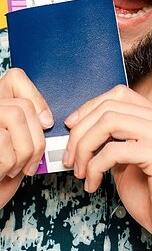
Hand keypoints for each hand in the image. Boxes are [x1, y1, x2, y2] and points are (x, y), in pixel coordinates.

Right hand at [0, 68, 52, 207]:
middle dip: (36, 138)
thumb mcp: (17, 149)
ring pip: (15, 117)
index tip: (47, 123)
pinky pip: (3, 141)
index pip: (15, 77)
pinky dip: (9, 163)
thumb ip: (27, 129)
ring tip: (15, 168)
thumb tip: (47, 120)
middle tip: (32, 162)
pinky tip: (2, 173)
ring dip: (25, 151)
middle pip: (22, 105)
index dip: (36, 98)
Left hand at [63, 85, 151, 250]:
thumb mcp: (131, 163)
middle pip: (111, 105)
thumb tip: (84, 132)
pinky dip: (94, 167)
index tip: (72, 127)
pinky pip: (114, 150)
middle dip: (81, 130)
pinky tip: (93, 183)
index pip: (121, 95)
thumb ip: (116, 142)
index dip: (91, 107)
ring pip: (109, 121)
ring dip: (84, 146)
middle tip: (70, 157)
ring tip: (80, 170)